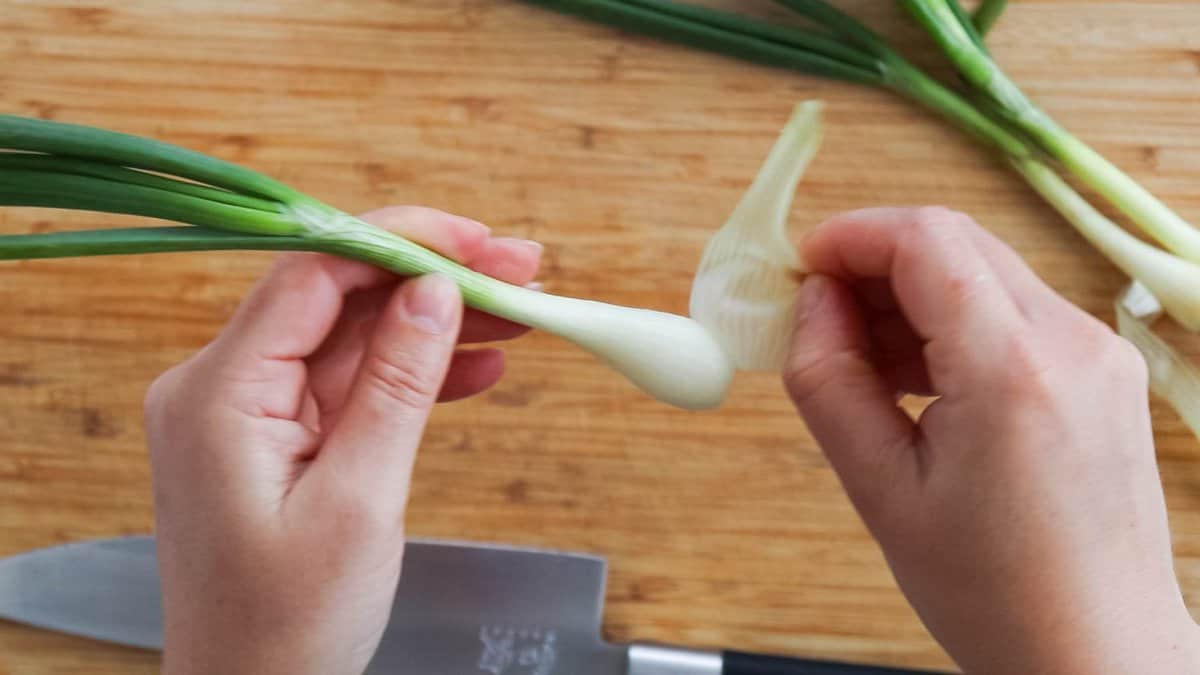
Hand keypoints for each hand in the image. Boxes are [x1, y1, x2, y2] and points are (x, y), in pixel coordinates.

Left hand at [143, 206, 541, 674]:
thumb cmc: (287, 626)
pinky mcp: (275, 436)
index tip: (478, 243)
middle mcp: (221, 387)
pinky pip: (351, 382)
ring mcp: (248, 411)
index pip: (314, 273)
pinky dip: (413, 372)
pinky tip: (476, 366)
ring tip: (518, 312)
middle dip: (433, 277)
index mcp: (219, 393)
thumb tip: (436, 292)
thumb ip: (398, 386)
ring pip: (353, 336)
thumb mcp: (360, 502)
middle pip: (339, 296)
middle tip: (519, 268)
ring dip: (434, 322)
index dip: (401, 244)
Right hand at [783, 207, 1199, 673]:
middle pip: (956, 244)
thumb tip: (810, 305)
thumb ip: (830, 382)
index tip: (800, 268)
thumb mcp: (881, 492)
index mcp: (1013, 372)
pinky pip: (1013, 312)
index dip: (850, 236)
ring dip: (911, 295)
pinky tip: (915, 378)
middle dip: (874, 263)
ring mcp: (1098, 354)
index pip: (926, 239)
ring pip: (983, 273)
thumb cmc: (997, 595)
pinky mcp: (1102, 372)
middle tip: (817, 316)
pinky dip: (952, 323)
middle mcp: (1072, 344)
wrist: (1098, 653)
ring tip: (861, 362)